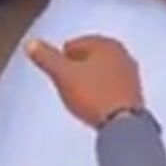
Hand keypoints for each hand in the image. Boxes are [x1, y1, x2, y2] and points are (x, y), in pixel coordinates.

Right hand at [27, 35, 143, 128]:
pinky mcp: (134, 92)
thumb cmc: (94, 95)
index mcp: (106, 44)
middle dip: (78, 65)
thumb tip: (31, 44)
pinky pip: (112, 86)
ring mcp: (130, 73)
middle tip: (65, 76)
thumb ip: (47, 58)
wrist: (123, 122)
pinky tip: (93, 101)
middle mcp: (122, 55)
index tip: (57, 65)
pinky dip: (101, 89)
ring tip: (78, 91)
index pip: (78, 43)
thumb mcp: (63, 74)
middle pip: (93, 55)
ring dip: (90, 78)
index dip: (64, 56)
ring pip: (103, 70)